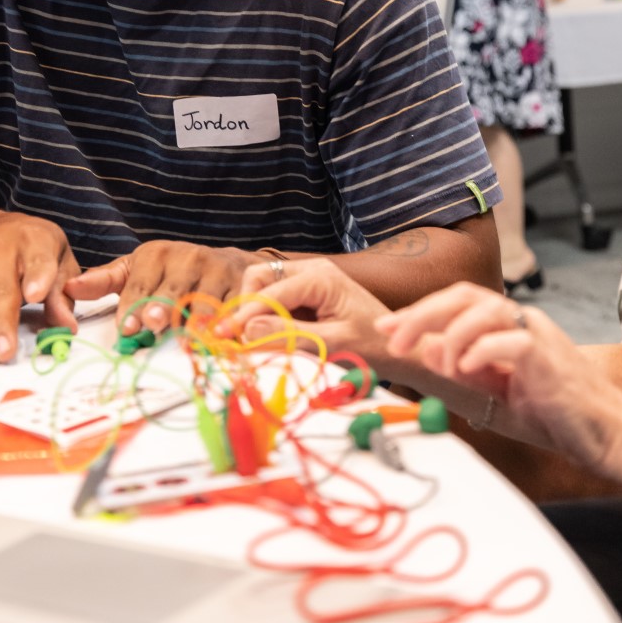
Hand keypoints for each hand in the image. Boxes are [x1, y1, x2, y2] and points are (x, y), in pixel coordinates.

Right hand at [0, 210, 78, 364]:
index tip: (36, 296)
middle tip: (6, 351)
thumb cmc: (33, 247)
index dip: (37, 277)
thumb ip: (62, 293)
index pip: (37, 259)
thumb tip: (66, 327)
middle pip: (0, 289)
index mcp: (34, 240)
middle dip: (1, 323)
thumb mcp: (58, 258)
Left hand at [63, 239, 254, 334]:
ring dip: (196, 322)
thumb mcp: (138, 270)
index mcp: (158, 254)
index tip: (127, 327)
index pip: (140, 285)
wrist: (229, 262)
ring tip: (188, 339)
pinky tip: (222, 337)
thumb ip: (106, 281)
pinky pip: (235, 309)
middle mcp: (189, 258)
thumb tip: (67, 288)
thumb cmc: (174, 273)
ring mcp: (219, 271)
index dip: (133, 307)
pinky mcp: (244, 286)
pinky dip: (229, 324)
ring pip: (205, 302)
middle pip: (172, 292)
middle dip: (161, 309)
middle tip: (153, 325)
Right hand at [219, 257, 392, 366]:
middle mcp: (311, 271)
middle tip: (239, 340)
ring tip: (254, 342)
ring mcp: (308, 281)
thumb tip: (247, 331)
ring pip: (262, 288)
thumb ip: (289, 336)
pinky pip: (273, 301)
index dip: (243, 315)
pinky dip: (264, 318)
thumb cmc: (372, 347)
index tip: (222, 338)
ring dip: (253, 313)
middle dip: (245, 306)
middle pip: (259, 279)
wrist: (399, 350)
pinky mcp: (306, 296)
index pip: (269, 291)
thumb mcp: (332, 344)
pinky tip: (267, 339)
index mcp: (320, 277)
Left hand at [376, 282, 621, 471]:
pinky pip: (513, 340)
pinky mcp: (550, 357)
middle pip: (465, 295)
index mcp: (506, 327)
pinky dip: (482, 350)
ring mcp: (538, 334)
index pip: (455, 303)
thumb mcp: (494, 394)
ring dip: (451, 334)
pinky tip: (464, 369)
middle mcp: (521, 321)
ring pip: (486, 308)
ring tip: (438, 366)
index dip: (417, 312)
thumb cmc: (553, 415)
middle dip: (422, 315)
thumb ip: (461, 372)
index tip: (386, 330)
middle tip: (396, 342)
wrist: (607, 433)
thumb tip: (424, 350)